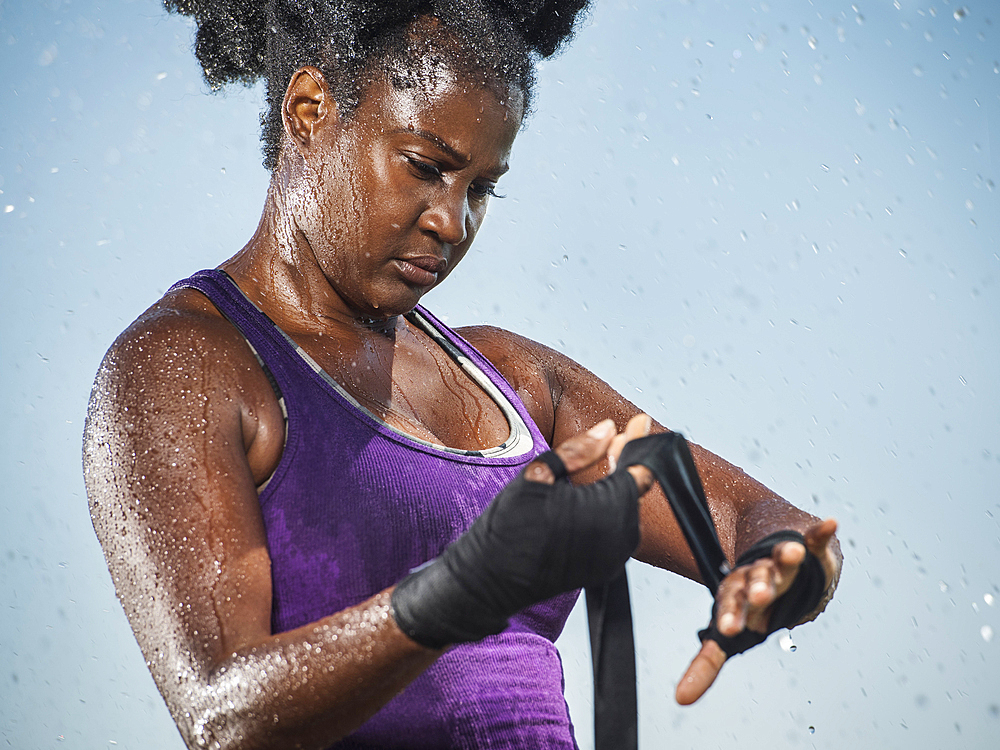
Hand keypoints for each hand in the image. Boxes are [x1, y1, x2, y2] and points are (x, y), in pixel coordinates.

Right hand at [391, 416, 656, 648]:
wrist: (489, 581)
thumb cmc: (508, 527)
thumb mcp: (538, 475)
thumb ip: (578, 450)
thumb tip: (606, 428)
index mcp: (606, 509)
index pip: (637, 468)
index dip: (637, 441)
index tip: (640, 421)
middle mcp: (619, 537)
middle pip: (633, 489)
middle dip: (625, 462)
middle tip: (615, 439)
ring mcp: (614, 557)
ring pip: (626, 510)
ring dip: (616, 488)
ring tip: (599, 468)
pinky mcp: (606, 569)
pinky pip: (617, 531)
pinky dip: (608, 512)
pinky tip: (588, 501)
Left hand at [675, 517, 838, 704]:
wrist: (770, 548)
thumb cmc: (750, 598)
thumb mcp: (730, 627)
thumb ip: (706, 662)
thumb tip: (680, 700)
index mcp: (738, 594)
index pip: (731, 605)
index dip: (731, 616)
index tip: (729, 629)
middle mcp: (757, 574)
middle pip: (756, 581)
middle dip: (759, 589)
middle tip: (760, 596)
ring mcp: (780, 559)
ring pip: (781, 559)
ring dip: (786, 556)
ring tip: (793, 551)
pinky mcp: (805, 546)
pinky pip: (813, 538)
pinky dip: (820, 531)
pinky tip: (830, 523)